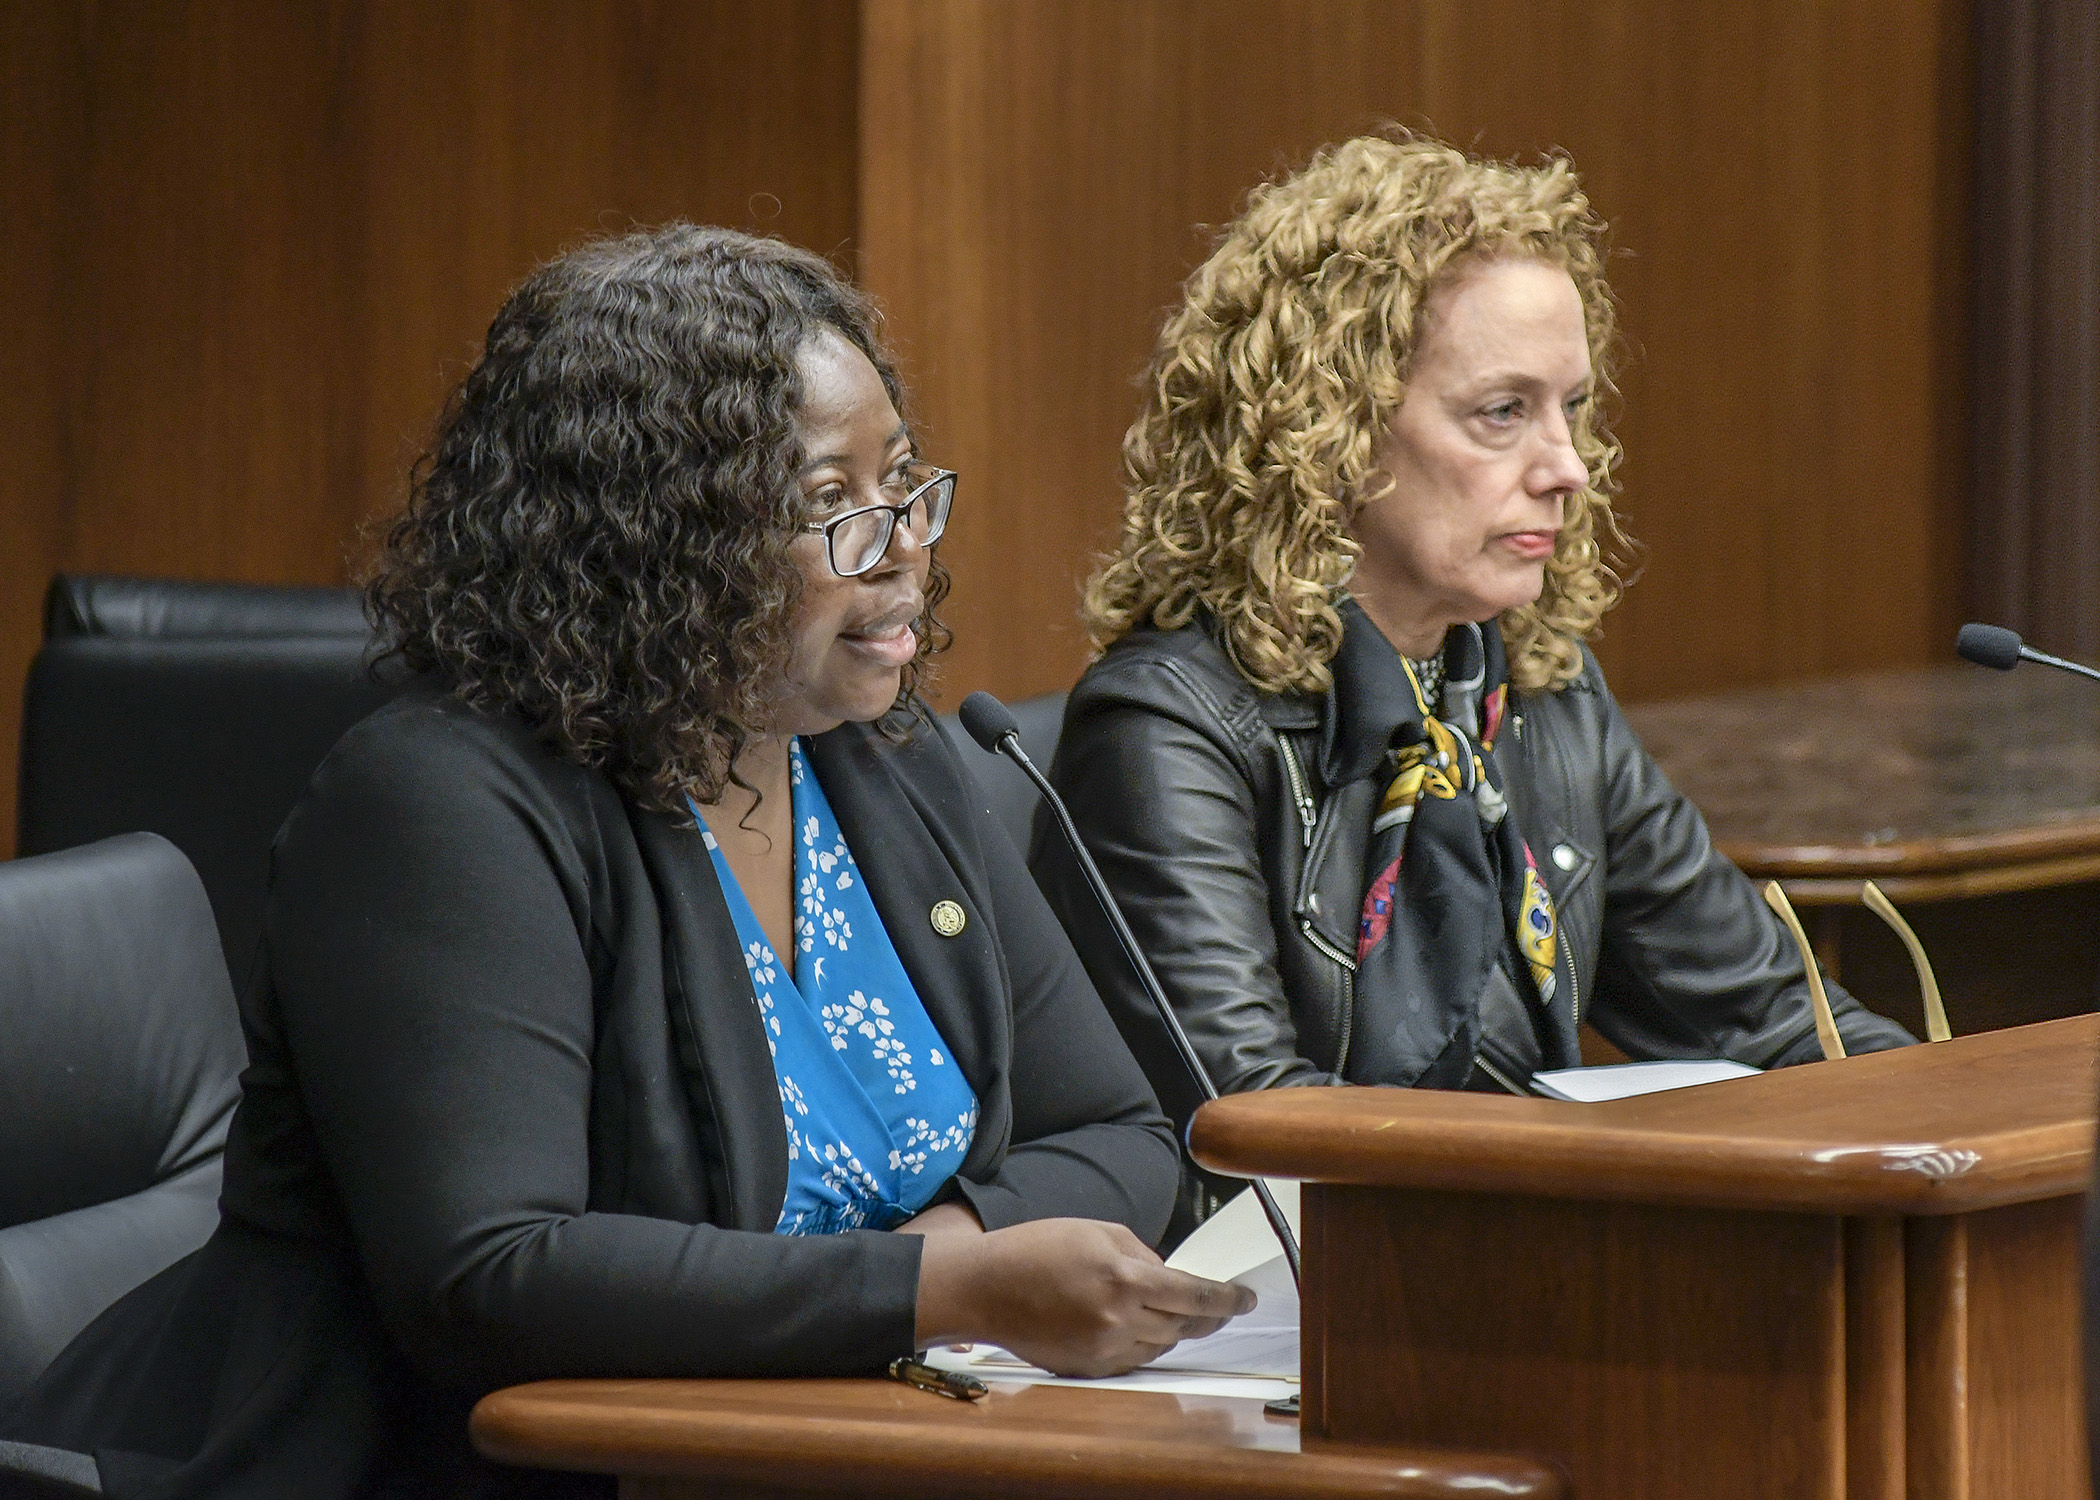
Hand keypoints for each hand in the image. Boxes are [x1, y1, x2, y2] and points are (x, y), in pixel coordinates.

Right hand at [913, 1217, 1255, 1377]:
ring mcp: (1103, 1348)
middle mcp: (1118, 1318)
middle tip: (1217, 1307)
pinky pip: (1134, 1359)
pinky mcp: (1089, 1367)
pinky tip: (1131, 1323)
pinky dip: (1142, 1341)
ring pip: (1161, 1344)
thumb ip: (1142, 1253)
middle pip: (1183, 1324)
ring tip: (1160, 1307)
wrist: (984, 1288)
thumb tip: (1168, 1275)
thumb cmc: (1033, 1250)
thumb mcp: (1097, 1230)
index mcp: (1124, 1278)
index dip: (1228, 1300)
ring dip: (1170, 1327)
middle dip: (1205, 1315)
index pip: (1195, 1294)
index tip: (1246, 1300)